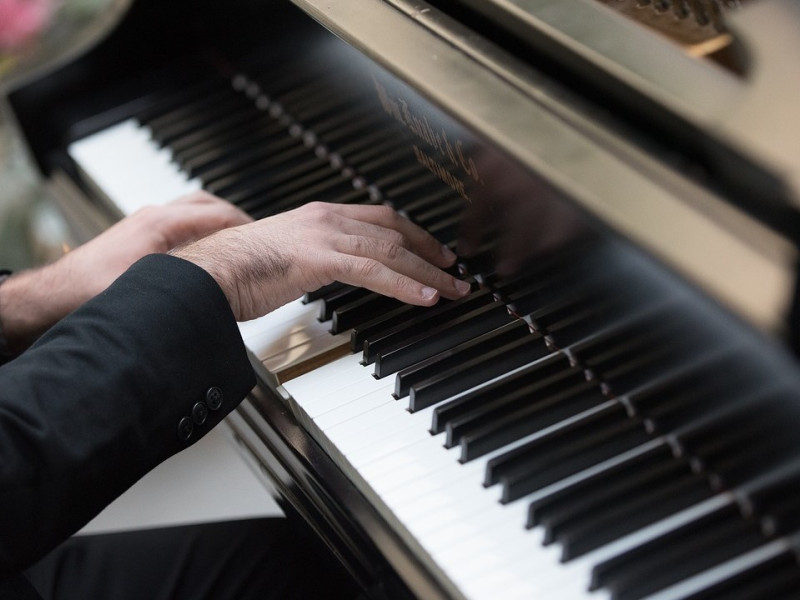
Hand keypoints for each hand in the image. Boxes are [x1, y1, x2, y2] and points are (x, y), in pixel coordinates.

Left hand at [0, 192, 250, 352]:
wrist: (54, 297)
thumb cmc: (89, 292)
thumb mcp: (148, 290)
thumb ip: (188, 289)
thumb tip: (222, 295)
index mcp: (162, 224)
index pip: (218, 214)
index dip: (246, 226)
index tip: (264, 237)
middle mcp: (155, 218)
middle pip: (207, 204)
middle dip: (236, 217)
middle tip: (256, 234)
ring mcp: (146, 225)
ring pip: (193, 211)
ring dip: (217, 222)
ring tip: (236, 239)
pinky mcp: (139, 238)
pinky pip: (180, 224)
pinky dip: (200, 231)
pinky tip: (205, 252)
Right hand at [172, 202, 470, 320]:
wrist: (206, 272)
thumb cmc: (235, 272)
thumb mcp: (285, 259)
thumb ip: (313, 260)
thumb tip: (330, 272)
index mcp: (318, 216)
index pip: (379, 219)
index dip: (412, 234)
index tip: (432, 251)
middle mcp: (326, 218)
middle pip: (394, 230)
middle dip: (429, 251)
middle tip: (454, 270)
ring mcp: (324, 234)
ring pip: (391, 250)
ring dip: (428, 272)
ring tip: (452, 290)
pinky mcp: (320, 257)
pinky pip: (374, 271)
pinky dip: (405, 284)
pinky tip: (425, 297)